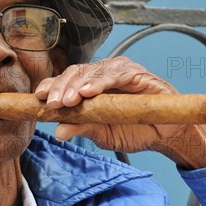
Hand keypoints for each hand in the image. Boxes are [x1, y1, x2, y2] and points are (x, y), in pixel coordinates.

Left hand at [34, 57, 205, 168]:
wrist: (166, 134)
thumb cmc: (134, 129)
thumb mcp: (103, 134)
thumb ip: (83, 128)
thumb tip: (58, 132)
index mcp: (89, 87)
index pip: (65, 82)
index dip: (51, 87)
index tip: (39, 99)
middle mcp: (101, 75)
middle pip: (75, 73)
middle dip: (61, 87)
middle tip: (53, 103)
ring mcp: (118, 71)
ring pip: (92, 71)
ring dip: (78, 85)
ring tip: (69, 99)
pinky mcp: (136, 73)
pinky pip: (116, 73)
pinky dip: (102, 81)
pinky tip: (90, 91)